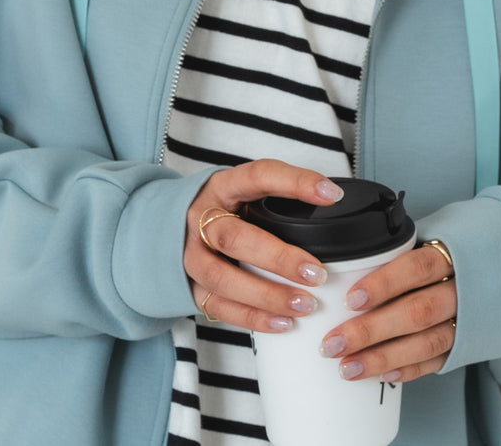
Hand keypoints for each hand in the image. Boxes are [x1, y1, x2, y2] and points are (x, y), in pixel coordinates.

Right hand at [184, 159, 341, 332]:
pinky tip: (284, 323)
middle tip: (317, 273)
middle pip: (233, 238)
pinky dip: (253, 318)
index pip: (258, 177)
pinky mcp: (190, 287)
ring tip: (306, 304)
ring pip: (223, 277)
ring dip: (267, 294)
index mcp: (221, 187)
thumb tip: (332, 203)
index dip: (295, 183)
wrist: (168, 227)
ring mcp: (190, 255)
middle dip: (278, 257)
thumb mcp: (242, 192)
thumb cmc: (222, 210)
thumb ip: (274, 199)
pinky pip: (219, 307)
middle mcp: (200, 219)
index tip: (331, 195)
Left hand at [319, 243, 457, 383]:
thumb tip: (344, 257)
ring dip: (383, 358)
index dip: (384, 283)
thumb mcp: (428, 241)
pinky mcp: (464, 346)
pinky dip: (407, 370)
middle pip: (416, 312)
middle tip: (333, 343)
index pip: (417, 268)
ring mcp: (465, 323)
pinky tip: (381, 376)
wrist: (498, 276)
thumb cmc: (445, 257)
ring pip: (425, 344)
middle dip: (371, 330)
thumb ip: (395, 250)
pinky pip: (435, 363)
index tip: (350, 299)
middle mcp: (460, 292)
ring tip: (348, 367)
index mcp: (449, 258)